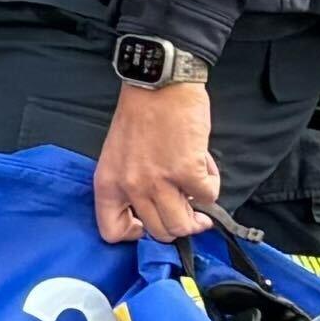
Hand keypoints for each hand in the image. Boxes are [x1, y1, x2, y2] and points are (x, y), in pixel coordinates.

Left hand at [93, 73, 218, 244]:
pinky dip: (211, 185)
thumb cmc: (138, 116)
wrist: (158, 86)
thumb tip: (157, 209)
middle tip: (190, 211)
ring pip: (184, 224)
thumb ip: (130, 184)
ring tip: (198, 192)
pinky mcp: (188, 171)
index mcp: (108, 183)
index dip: (134, 234)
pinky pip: (208, 197)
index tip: (148, 223)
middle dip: (177, 224)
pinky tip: (205, 168)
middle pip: (158, 232)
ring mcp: (159, 181)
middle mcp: (131, 187)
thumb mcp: (118, 156)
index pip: (111, 231)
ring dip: (197, 213)